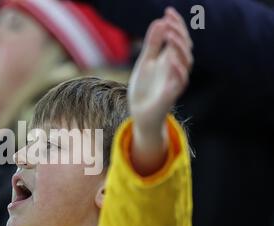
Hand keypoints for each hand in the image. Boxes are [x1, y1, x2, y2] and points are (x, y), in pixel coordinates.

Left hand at [127, 8, 192, 175]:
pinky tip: (171, 60)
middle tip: (169, 21)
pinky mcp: (172, 94)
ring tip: (170, 35)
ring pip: (186, 62)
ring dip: (179, 47)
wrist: (140, 112)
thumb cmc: (144, 87)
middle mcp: (175, 68)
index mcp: (170, 58)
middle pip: (184, 46)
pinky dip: (177, 70)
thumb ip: (152, 43)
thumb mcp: (146, 61)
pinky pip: (180, 81)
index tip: (168, 11)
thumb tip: (159, 21)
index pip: (177, 37)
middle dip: (179, 32)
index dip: (175, 24)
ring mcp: (175, 80)